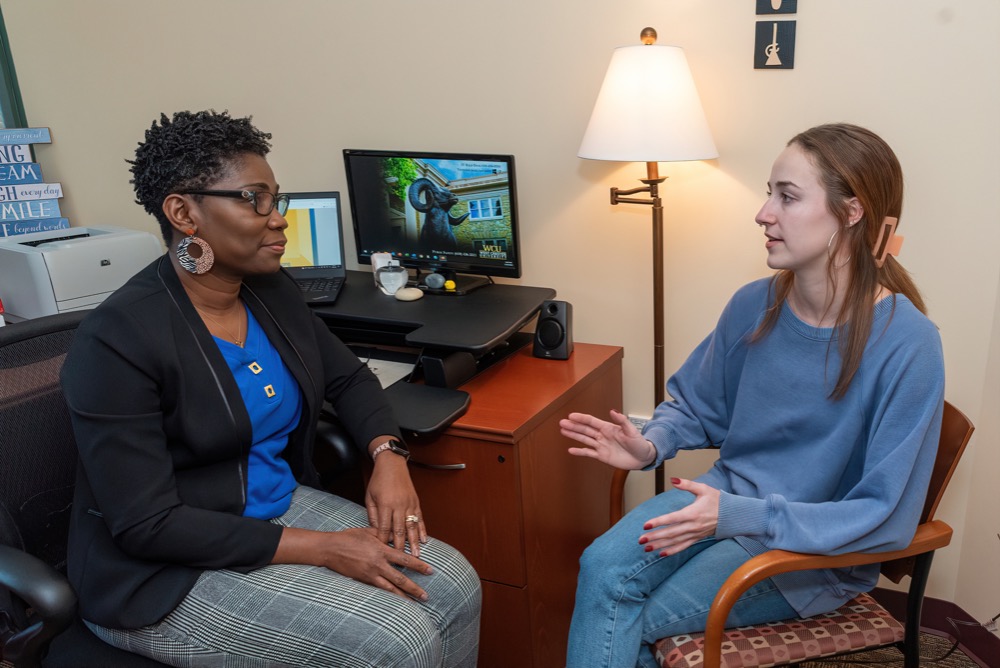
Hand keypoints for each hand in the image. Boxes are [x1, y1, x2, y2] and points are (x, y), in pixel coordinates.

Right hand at [274, 526, 432, 600]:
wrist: (330, 548)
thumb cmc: (349, 537)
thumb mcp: (369, 532)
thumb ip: (384, 535)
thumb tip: (397, 537)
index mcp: (381, 549)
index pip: (404, 559)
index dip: (419, 565)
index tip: (430, 570)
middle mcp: (378, 563)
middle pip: (400, 578)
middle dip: (414, 588)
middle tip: (426, 596)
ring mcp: (370, 573)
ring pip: (390, 588)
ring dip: (403, 596)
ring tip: (414, 603)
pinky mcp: (362, 579)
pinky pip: (378, 589)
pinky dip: (388, 596)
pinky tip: (395, 601)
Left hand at [366, 452, 427, 556]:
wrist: (392, 464)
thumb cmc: (378, 480)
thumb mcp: (369, 497)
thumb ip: (373, 515)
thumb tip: (376, 533)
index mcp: (385, 504)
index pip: (384, 528)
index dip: (384, 541)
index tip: (384, 553)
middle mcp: (399, 505)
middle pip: (400, 530)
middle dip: (401, 547)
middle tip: (402, 562)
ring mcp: (409, 504)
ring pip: (412, 526)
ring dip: (414, 542)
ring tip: (416, 556)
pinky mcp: (416, 502)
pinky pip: (420, 519)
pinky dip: (422, 530)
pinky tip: (423, 540)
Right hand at [560, 410, 655, 469]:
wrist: (643, 458)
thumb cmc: (639, 443)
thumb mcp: (632, 431)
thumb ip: (622, 421)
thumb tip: (613, 411)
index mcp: (608, 427)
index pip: (592, 421)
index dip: (581, 418)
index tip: (571, 416)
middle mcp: (602, 435)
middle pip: (585, 429)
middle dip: (573, 426)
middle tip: (562, 422)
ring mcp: (601, 445)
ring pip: (584, 439)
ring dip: (573, 435)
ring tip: (562, 431)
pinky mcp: (602, 456)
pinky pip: (588, 453)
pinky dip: (580, 452)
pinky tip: (571, 450)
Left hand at [639, 477, 719, 556]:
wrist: (733, 515)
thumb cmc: (717, 500)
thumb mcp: (703, 489)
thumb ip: (687, 484)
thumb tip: (673, 479)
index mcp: (693, 513)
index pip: (672, 519)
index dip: (658, 522)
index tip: (645, 525)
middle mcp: (693, 526)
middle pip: (671, 533)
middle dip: (655, 537)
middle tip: (640, 539)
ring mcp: (695, 534)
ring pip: (675, 541)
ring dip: (660, 545)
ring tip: (646, 548)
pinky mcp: (697, 538)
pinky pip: (683, 546)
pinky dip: (672, 551)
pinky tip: (661, 554)